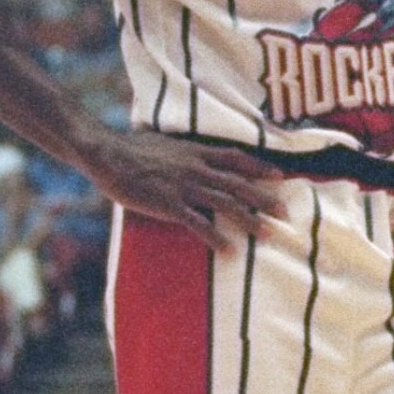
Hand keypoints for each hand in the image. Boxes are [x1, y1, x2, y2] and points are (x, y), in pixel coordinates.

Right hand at [79, 127, 285, 243]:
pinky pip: (198, 224)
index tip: (280, 176)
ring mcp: (184, 187)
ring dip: (250, 220)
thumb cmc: (132, 148)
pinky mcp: (169, 204)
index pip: (237, 158)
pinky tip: (229, 250)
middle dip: (266, 199)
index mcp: (196, 152)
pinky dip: (215, 238)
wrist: (107, 154)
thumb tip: (194, 153)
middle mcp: (197, 168)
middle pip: (240, 184)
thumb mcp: (166, 143)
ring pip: (227, 204)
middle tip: (286, 213)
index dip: (260, 168)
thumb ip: (185, 151)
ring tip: (269, 233)